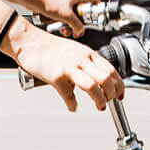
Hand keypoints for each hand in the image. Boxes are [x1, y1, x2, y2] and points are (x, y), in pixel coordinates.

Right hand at [7, 21, 124, 112]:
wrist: (29, 42)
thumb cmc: (48, 48)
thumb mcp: (73, 53)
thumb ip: (84, 67)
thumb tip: (89, 84)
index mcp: (87, 53)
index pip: (111, 69)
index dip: (119, 84)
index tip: (120, 95)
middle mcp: (82, 59)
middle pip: (106, 77)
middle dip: (112, 93)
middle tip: (110, 102)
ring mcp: (69, 67)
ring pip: (93, 85)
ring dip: (100, 100)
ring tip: (100, 107)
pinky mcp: (56, 76)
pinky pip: (68, 95)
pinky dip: (72, 104)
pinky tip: (72, 107)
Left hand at [35, 0, 99, 37]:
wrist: (35, 0)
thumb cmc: (49, 1)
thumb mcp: (67, 16)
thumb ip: (77, 25)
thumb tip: (81, 31)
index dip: (96, 7)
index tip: (94, 17)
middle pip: (83, 11)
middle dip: (81, 22)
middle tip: (78, 28)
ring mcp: (66, 2)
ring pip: (74, 16)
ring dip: (71, 25)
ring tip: (68, 30)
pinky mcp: (59, 7)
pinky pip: (66, 17)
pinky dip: (64, 23)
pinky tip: (61, 28)